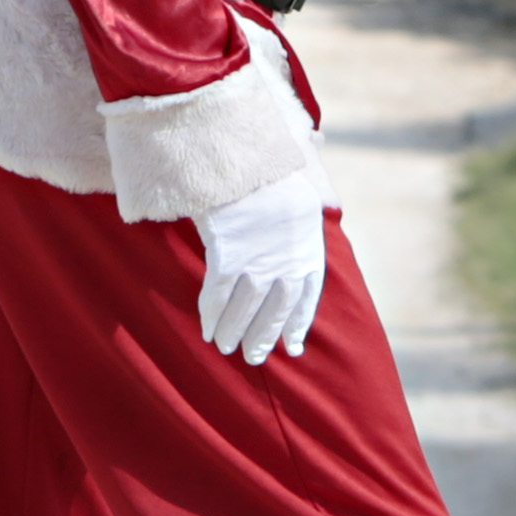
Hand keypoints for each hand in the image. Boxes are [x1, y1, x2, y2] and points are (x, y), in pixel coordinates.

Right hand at [192, 170, 328, 365]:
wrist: (245, 158)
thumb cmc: (269, 176)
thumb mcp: (299, 204)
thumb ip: (296, 232)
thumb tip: (292, 248)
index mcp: (308, 250)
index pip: (306, 298)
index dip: (298, 325)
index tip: (293, 347)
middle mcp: (287, 263)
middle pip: (275, 312)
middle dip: (263, 337)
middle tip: (253, 357)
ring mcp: (258, 264)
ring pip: (245, 311)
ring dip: (234, 332)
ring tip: (225, 348)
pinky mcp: (228, 261)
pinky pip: (218, 298)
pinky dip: (212, 317)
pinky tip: (207, 330)